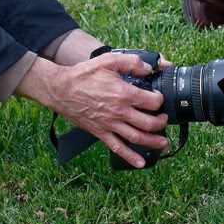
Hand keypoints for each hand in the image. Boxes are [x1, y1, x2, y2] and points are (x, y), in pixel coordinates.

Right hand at [15, 52, 167, 168]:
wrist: (60, 89)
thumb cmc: (83, 75)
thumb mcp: (109, 60)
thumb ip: (133, 62)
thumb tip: (150, 67)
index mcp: (124, 94)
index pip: (152, 102)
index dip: (160, 99)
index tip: (158, 98)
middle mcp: (119, 112)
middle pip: (149, 123)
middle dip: (161, 122)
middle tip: (164, 119)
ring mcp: (110, 124)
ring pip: (137, 138)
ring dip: (154, 142)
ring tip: (163, 143)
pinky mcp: (100, 132)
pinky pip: (117, 148)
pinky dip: (130, 157)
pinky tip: (141, 163)